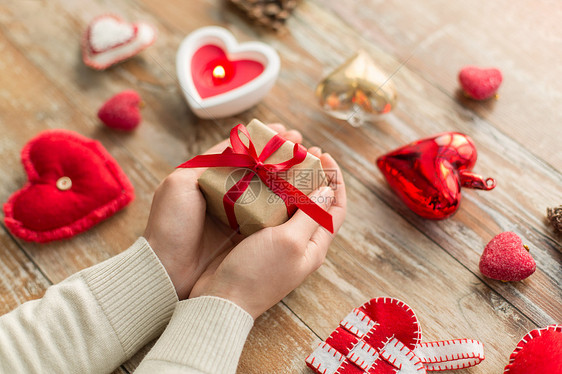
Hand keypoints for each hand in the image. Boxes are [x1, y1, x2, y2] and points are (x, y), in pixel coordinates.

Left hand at [144, 124, 303, 299]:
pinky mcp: (246, 235)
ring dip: (290, 177)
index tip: (286, 132)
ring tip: (310, 165)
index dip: (265, 140)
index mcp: (209, 178)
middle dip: (285, 156)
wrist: (167, 270)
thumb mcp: (180, 184)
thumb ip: (207, 162)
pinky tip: (303, 194)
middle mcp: (227, 194)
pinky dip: (287, 204)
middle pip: (261, 169)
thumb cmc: (170, 225)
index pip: (243, 152)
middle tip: (305, 147)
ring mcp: (239, 215)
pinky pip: (271, 216)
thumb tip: (237, 145)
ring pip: (270, 190)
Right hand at [189, 148, 345, 317]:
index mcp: (315, 244)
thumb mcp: (290, 241)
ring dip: (292, 181)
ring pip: (292, 204)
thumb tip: (328, 189)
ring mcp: (278, 241)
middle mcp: (300, 242)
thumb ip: (311, 215)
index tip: (324, 155)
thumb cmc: (258, 273)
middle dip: (314, 175)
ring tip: (282, 160)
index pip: (336, 207)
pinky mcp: (258, 239)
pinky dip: (271, 191)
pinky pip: (271, 210)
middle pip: (316, 203)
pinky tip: (260, 179)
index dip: (335, 179)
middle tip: (302, 151)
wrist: (223, 300)